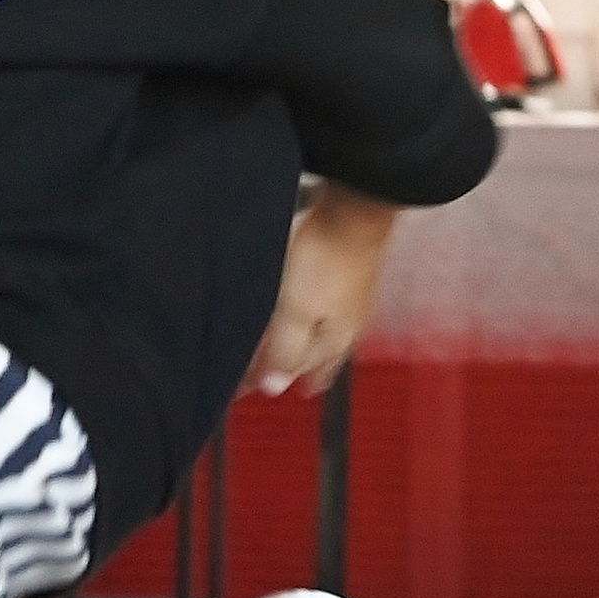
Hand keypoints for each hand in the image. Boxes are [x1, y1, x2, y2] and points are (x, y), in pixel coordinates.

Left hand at [244, 184, 397, 396]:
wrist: (356, 209)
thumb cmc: (326, 258)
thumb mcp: (295, 311)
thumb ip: (284, 350)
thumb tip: (273, 388)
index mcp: (333, 343)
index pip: (294, 373)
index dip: (265, 380)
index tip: (242, 387)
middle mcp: (347, 328)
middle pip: (316, 362)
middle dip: (292, 372)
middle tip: (273, 384)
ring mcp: (350, 303)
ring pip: (323, 339)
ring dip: (304, 351)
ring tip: (292, 361)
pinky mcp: (347, 278)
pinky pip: (327, 313)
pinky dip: (312, 323)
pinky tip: (307, 315)